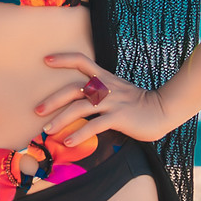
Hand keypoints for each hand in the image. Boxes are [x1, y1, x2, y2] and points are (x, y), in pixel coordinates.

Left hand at [34, 53, 167, 145]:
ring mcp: (112, 102)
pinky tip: (68, 142)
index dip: (63, 59)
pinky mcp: (118, 117)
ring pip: (80, 108)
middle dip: (53, 99)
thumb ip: (101, 94)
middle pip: (73, 89)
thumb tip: (80, 104)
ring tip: (48, 131)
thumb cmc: (138, 105)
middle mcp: (106, 88)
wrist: (163, 110)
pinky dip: (79, 134)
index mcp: (105, 79)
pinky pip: (94, 125)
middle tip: (37, 111)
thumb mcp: (118, 92)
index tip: (46, 60)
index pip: (82, 61)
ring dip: (61, 120)